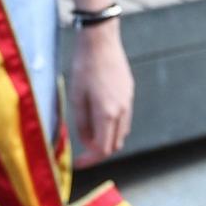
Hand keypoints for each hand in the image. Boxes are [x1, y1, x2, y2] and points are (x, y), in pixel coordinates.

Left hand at [67, 22, 133, 164]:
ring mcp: (128, 102)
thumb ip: (82, 124)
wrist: (101, 42)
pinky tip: (99, 120)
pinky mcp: (129, 93)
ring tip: (89, 136)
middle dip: (99, 153)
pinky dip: (113, 127)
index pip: (102, 149)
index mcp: (107, 114)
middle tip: (83, 154)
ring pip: (121, 133)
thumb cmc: (84, 68)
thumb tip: (87, 142)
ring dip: (107, 140)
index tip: (78, 164)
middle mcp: (122, 111)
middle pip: (115, 144)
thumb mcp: (76, 98)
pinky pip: (124, 119)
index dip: (90, 160)